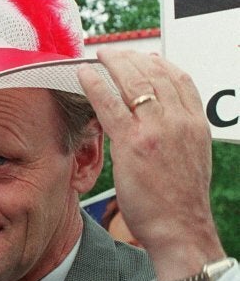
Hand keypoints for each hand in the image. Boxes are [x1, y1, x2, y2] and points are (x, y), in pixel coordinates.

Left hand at [78, 49, 224, 280]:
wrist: (181, 228)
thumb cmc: (180, 201)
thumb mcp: (189, 158)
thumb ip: (175, 134)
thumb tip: (156, 121)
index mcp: (195, 123)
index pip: (179, 79)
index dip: (159, 63)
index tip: (143, 57)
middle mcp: (179, 121)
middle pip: (156, 73)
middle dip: (132, 58)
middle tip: (114, 52)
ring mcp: (157, 130)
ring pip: (134, 82)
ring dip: (114, 63)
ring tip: (98, 55)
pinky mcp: (134, 143)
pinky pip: (111, 105)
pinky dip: (97, 84)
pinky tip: (85, 73)